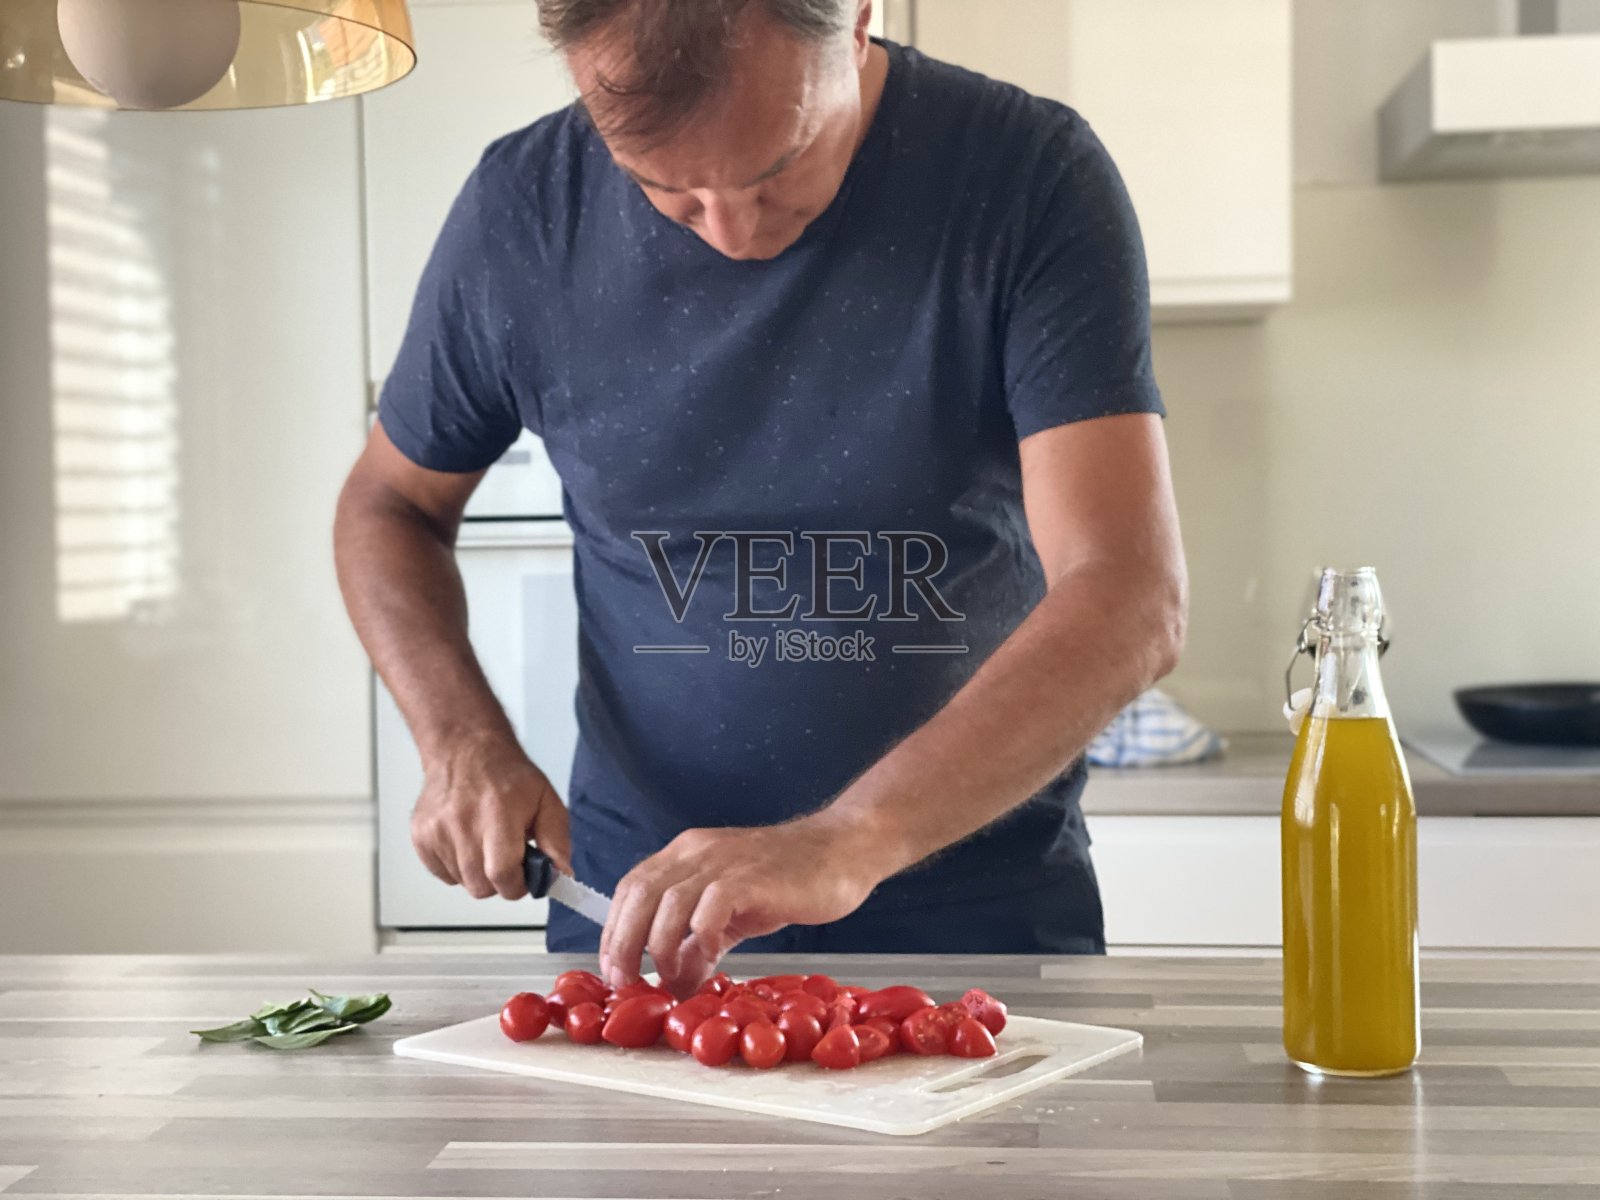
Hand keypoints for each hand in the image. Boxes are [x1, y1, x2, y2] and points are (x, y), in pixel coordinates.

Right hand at [411, 732, 571, 899]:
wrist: (465, 749)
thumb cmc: (507, 774)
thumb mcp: (546, 799)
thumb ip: (557, 839)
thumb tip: (561, 874)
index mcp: (498, 813)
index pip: (502, 874)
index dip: (517, 884)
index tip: (524, 877)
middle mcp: (463, 822)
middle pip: (480, 886)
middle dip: (499, 881)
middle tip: (507, 858)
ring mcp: (437, 830)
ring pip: (462, 882)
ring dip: (478, 873)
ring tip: (486, 843)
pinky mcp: (421, 836)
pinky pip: (443, 874)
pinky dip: (457, 867)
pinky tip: (467, 842)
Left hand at [598, 815, 889, 994]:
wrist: (841, 850)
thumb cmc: (788, 878)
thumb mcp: (731, 909)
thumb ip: (701, 941)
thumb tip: (676, 981)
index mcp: (686, 854)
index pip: (631, 887)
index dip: (614, 930)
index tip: (613, 968)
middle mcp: (697, 852)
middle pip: (639, 894)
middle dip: (624, 943)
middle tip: (626, 981)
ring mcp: (724, 862)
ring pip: (667, 902)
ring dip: (659, 947)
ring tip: (669, 978)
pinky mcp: (751, 878)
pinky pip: (710, 907)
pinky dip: (700, 937)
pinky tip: (709, 957)